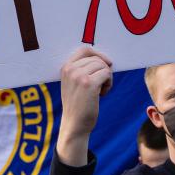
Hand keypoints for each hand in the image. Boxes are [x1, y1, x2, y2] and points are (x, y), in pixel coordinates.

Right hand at [56, 46, 112, 165]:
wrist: (74, 125)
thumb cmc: (78, 104)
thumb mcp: (74, 83)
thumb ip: (82, 69)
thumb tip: (106, 59)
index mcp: (65, 67)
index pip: (85, 49)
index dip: (98, 55)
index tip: (106, 64)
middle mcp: (70, 69)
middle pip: (97, 59)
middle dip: (103, 70)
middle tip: (100, 85)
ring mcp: (79, 76)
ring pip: (103, 66)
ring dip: (107, 78)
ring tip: (101, 90)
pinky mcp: (89, 84)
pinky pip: (107, 74)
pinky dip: (109, 83)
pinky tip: (103, 94)